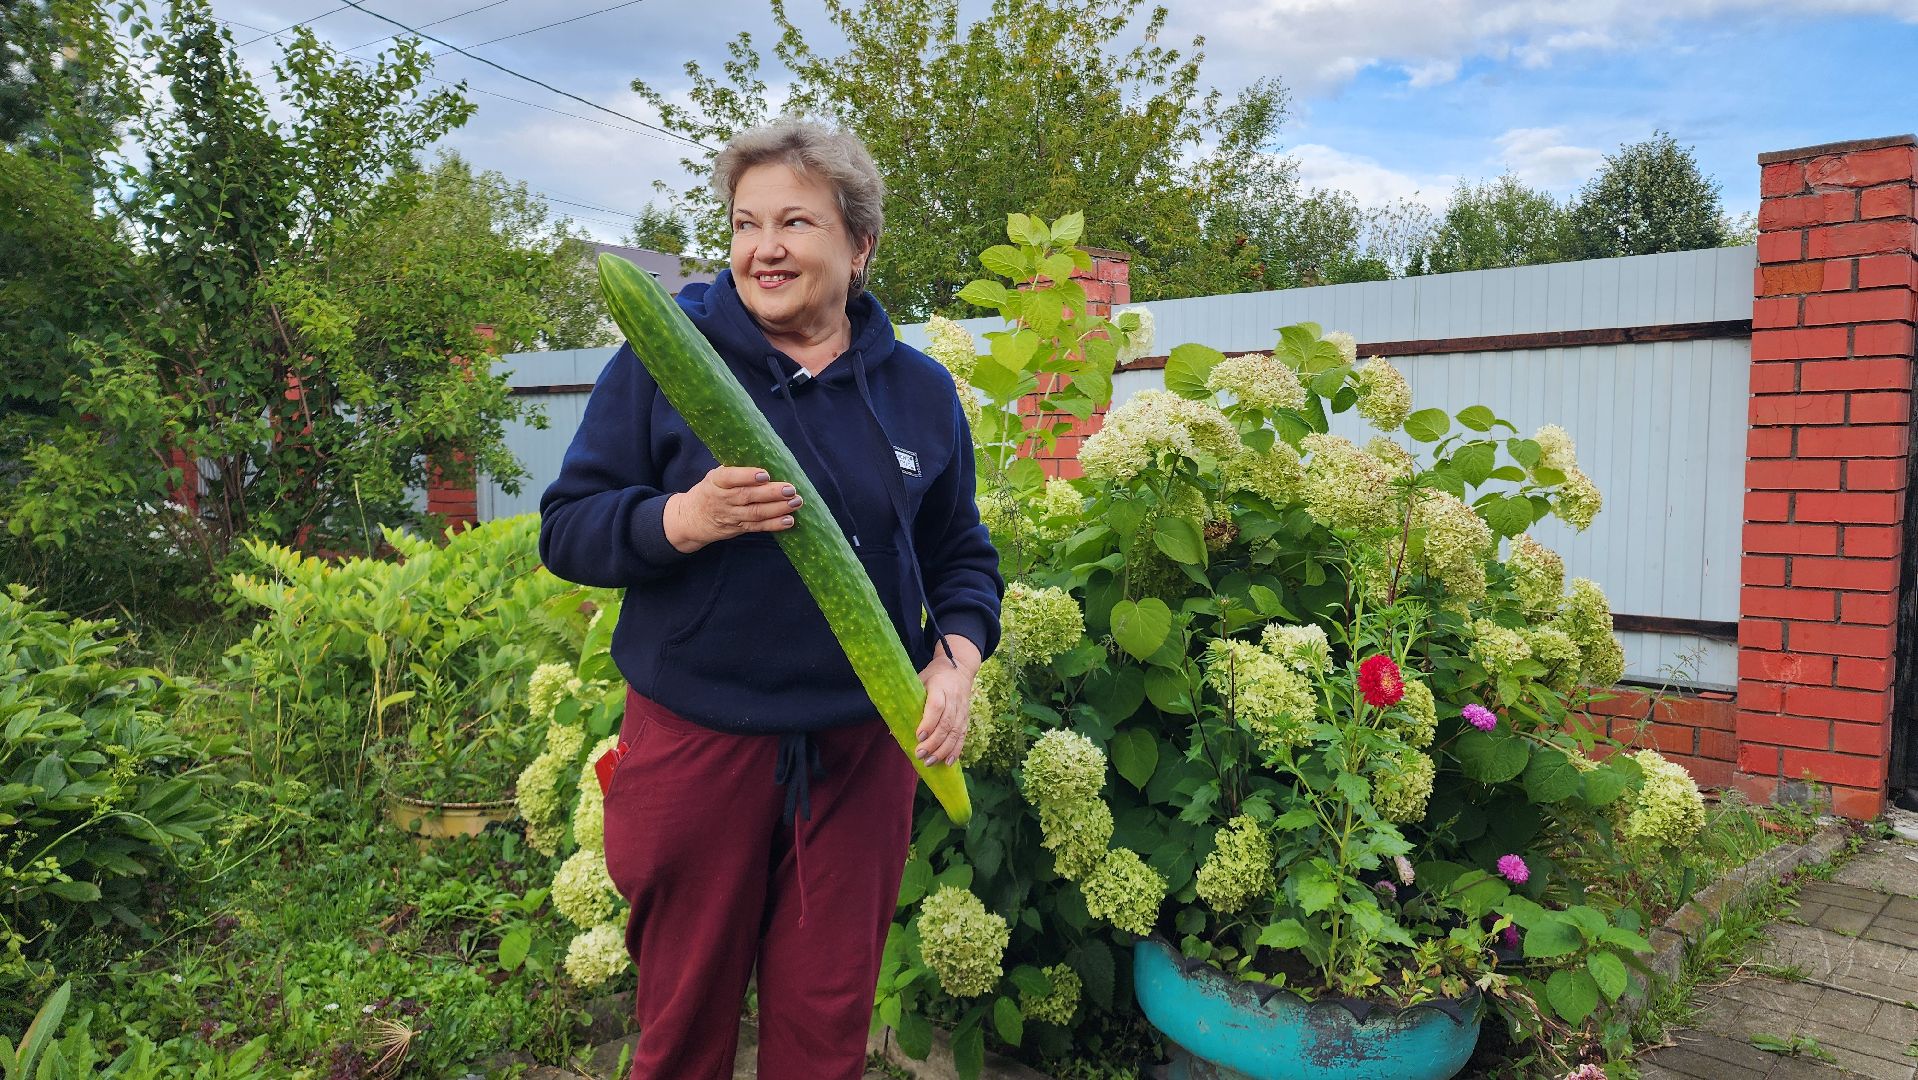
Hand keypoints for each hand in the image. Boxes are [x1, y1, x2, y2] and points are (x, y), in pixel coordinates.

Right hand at [663, 466, 801, 552]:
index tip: (764, 474)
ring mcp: (732, 515)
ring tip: (796, 502)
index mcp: (716, 482)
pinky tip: (789, 520)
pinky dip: (775, 524)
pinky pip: (758, 527)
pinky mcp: (740, 528)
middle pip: (747, 496)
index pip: (730, 478)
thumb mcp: (715, 476)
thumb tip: (765, 454)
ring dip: (778, 508)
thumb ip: (734, 469)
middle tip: (790, 489)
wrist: (692, 519)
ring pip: (756, 513)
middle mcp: (723, 499)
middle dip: (771, 493)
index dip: (747, 476)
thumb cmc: (710, 491)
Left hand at [915, 636, 981, 766]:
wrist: (959, 668)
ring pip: (955, 732)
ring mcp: (962, 709)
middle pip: (946, 723)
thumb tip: (892, 730)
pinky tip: (948, 762)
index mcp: (940, 686)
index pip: (937, 706)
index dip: (928, 723)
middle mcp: (954, 698)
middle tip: (920, 754)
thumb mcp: (918, 680)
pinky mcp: (966, 717)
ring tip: (930, 762)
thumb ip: (907, 701)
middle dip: (933, 742)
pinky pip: (962, 736)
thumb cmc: (933, 676)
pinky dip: (956, 750)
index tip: (918, 736)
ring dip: (943, 750)